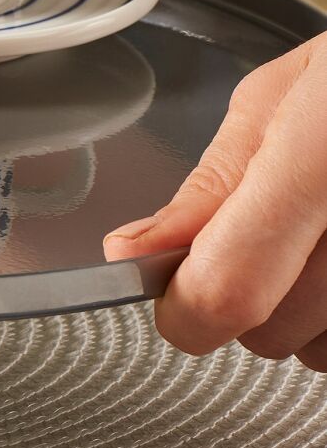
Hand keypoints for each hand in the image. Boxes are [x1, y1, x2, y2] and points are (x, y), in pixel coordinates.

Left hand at [104, 31, 326, 369]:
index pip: (233, 282)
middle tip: (266, 228)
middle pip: (270, 330)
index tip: (167, 299)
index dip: (185, 310)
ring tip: (320, 234)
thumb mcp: (275, 97)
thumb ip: (211, 181)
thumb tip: (138, 248)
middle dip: (242, 294)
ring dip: (301, 312)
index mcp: (320, 154)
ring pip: (315, 350)